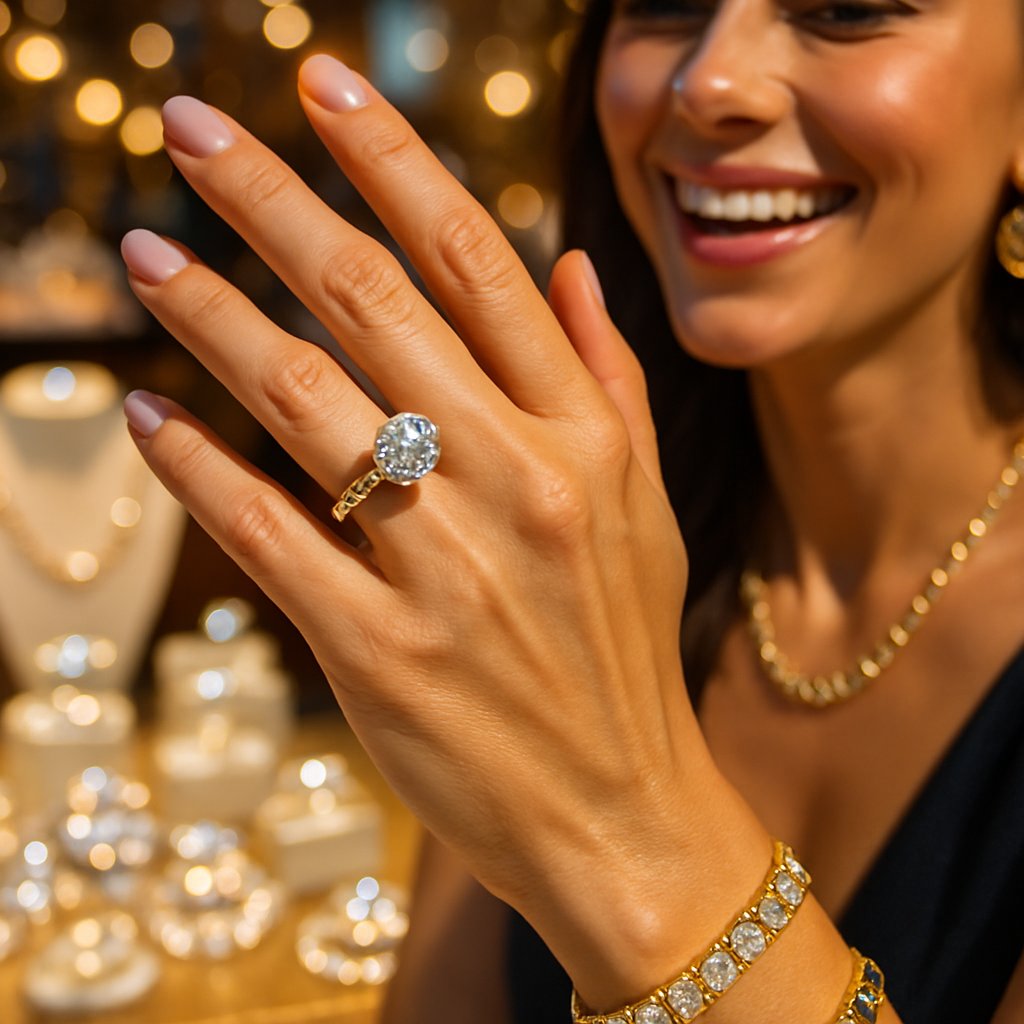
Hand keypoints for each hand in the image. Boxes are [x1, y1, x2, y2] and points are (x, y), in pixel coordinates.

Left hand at [121, 55, 735, 1002]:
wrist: (625, 810)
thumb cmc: (624, 654)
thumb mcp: (646, 507)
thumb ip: (611, 380)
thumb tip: (575, 266)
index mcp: (583, 437)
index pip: (476, 260)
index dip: (393, 159)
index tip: (323, 85)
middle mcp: (519, 481)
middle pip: (375, 303)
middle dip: (273, 202)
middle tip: (193, 131)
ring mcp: (449, 567)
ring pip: (306, 402)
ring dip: (211, 315)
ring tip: (147, 256)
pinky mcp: (383, 651)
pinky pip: (269, 532)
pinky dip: (199, 468)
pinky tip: (152, 418)